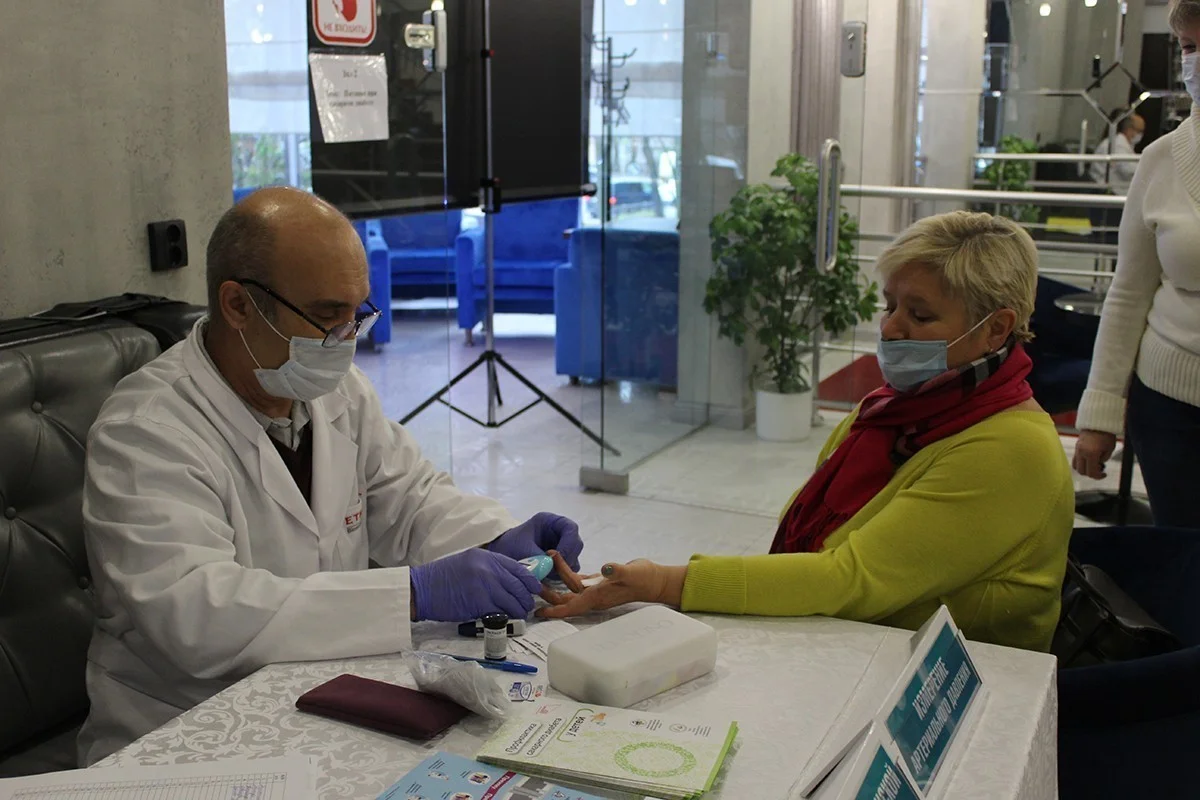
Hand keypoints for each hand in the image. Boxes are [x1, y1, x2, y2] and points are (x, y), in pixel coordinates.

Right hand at [410, 548, 542, 621]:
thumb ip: (490, 568)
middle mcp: (488, 568)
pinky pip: (500, 612)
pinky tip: (507, 620)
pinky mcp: (478, 603)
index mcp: (487, 557)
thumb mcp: (469, 562)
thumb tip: (511, 581)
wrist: (421, 588)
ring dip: (519, 609)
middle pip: (518, 585)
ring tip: (519, 614)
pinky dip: (506, 617)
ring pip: (512, 600)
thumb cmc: (443, 577)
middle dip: (527, 597)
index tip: (535, 588)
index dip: (530, 580)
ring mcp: (484, 586)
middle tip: (528, 605)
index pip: (518, 568)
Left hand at [488, 512, 582, 573]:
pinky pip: (568, 568)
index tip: (558, 557)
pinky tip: (548, 577)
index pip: (571, 529)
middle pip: (575, 544)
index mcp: (551, 522)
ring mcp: (561, 547)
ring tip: (547, 575)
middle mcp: (559, 533)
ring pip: (573, 558)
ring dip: (564, 568)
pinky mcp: (559, 561)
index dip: (569, 543)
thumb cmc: (510, 546)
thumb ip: (539, 558)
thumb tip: (553, 569)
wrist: (500, 556)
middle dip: (567, 558)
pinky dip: (560, 575)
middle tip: (554, 570)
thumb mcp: (523, 549)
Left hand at [537, 552, 686, 618]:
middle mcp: (593, 597)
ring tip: (546, 560)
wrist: (653, 579)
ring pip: (570, 587)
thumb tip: (605, 568)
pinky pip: (578, 580)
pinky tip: (559, 563)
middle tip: (531, 583)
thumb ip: (618, 570)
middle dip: (548, 593)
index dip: (555, 610)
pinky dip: (567, 573)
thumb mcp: (631, 572)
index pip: (572, 607)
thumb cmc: (643, 578)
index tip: (539, 612)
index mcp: (597, 597)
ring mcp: (595, 590)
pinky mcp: (599, 582)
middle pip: (565, 599)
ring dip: (557, 576)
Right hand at [1073, 430, 1117, 479]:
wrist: (1098, 422)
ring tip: (1093, 465)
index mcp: (1091, 454)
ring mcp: (1077, 450)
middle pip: (1082, 472)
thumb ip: (1104, 459)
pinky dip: (1081, 463)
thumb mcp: (1110, 449)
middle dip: (1091, 473)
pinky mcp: (1076, 447)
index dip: (1099, 476)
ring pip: (1076, 467)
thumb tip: (1100, 463)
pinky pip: (1075, 460)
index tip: (1104, 474)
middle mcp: (1082, 453)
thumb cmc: (1106, 434)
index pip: (1092, 472)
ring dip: (1084, 469)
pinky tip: (1088, 460)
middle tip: (1099, 470)